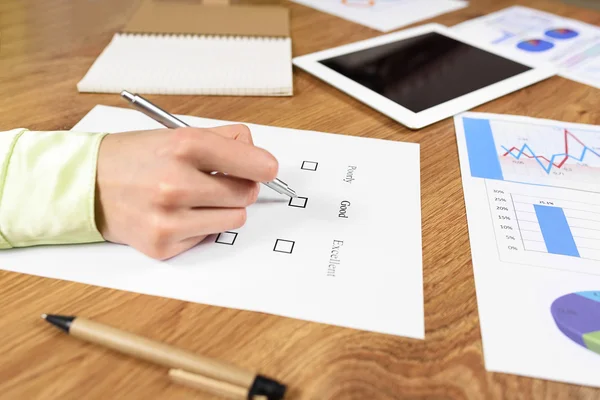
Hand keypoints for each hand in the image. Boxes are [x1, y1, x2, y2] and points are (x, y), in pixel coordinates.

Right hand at [94, 125, 277, 259]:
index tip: (266, 169)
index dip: (264, 166)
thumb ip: (224, 140)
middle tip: (219, 181)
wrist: (86, 184)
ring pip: (235, 219)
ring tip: (197, 198)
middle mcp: (175, 183)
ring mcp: (168, 218)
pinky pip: (208, 237)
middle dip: (240, 186)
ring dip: (224, 209)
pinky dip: (200, 226)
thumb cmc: (135, 158)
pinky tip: (176, 213)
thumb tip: (259, 157)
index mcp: (184, 147)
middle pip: (247, 194)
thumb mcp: (176, 134)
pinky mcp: (162, 244)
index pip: (252, 162)